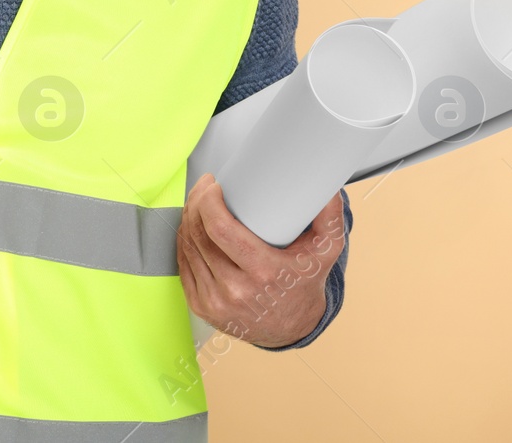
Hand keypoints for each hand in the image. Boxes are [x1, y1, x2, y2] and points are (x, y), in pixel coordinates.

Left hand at [177, 173, 345, 348]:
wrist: (293, 327)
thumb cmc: (305, 283)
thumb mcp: (325, 250)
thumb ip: (329, 216)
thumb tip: (325, 187)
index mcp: (264, 272)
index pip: (220, 229)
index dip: (208, 201)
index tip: (213, 184)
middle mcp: (236, 290)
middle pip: (200, 234)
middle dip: (196, 203)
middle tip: (204, 187)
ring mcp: (215, 301)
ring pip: (188, 247)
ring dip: (187, 218)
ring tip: (197, 202)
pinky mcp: (201, 307)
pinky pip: (183, 265)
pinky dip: (184, 242)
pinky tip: (190, 227)